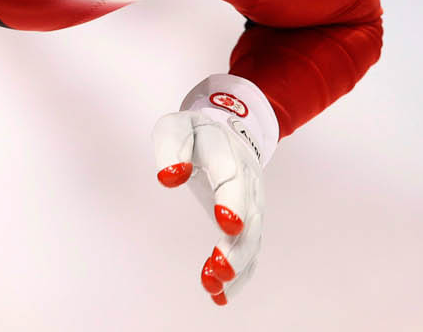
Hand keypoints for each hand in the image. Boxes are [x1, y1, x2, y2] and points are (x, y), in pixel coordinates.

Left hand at [152, 74, 277, 305]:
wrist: (229, 128)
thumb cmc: (195, 133)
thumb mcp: (176, 127)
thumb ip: (172, 147)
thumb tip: (170, 177)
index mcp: (226, 151)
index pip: (231, 175)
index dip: (231, 200)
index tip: (225, 223)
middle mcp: (247, 179)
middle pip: (250, 215)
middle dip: (237, 245)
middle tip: (219, 268)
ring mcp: (253, 201)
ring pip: (253, 237)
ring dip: (237, 264)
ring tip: (213, 286)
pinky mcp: (251, 218)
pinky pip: (250, 248)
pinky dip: (240, 272)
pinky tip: (220, 295)